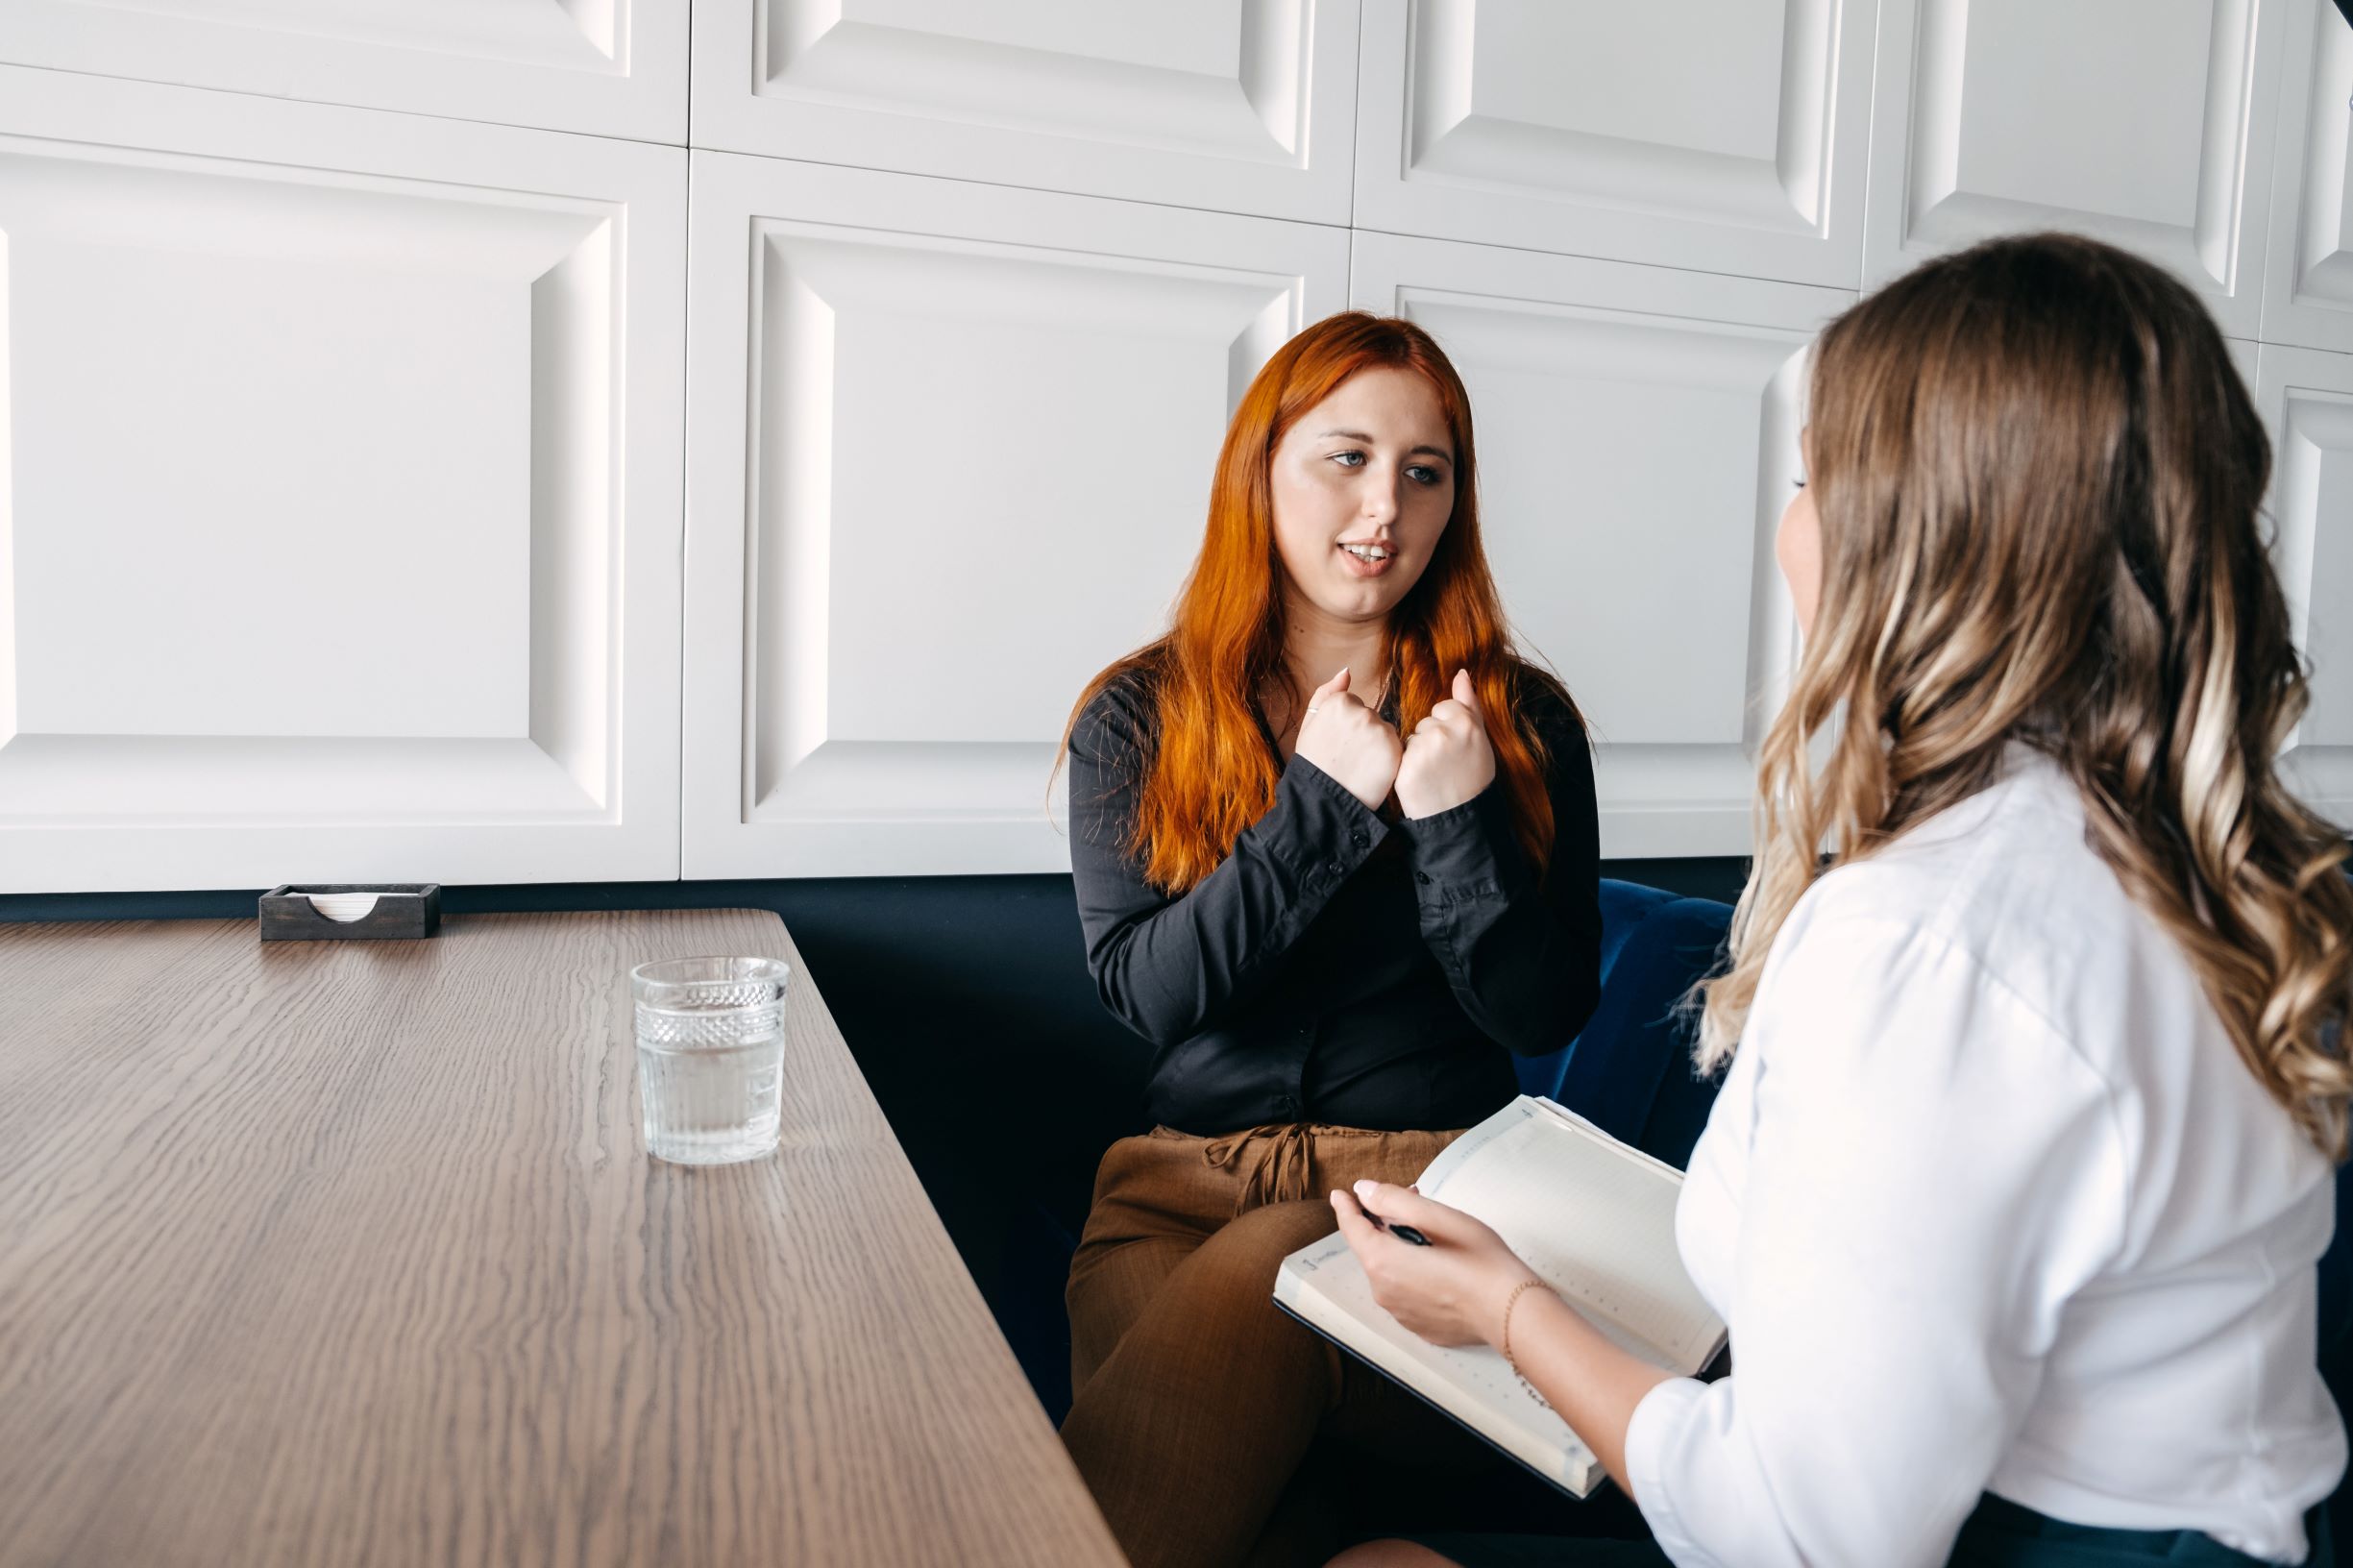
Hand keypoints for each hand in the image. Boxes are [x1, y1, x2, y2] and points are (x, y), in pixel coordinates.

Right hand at [1293, 667, 1402, 810]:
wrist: (1324, 801)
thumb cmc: (1314, 763)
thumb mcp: (1310, 723)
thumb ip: (1326, 693)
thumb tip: (1346, 671)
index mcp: (1339, 702)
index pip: (1352, 704)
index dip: (1344, 726)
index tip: (1336, 743)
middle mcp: (1361, 712)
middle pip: (1370, 716)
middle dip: (1362, 733)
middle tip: (1347, 756)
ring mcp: (1379, 730)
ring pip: (1383, 730)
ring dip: (1376, 744)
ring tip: (1358, 764)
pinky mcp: (1395, 748)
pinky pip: (1395, 745)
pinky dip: (1387, 757)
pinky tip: (1371, 770)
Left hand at [1328, 1179, 1536, 1348]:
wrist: (1513, 1316)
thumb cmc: (1481, 1262)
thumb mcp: (1440, 1218)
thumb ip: (1395, 1201)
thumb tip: (1363, 1190)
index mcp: (1384, 1263)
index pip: (1353, 1229)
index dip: (1346, 1208)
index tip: (1340, 1194)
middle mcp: (1384, 1293)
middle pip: (1372, 1249)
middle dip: (1384, 1223)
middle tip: (1413, 1201)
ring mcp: (1401, 1314)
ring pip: (1388, 1272)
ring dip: (1399, 1249)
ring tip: (1431, 1233)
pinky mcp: (1419, 1326)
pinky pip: (1405, 1293)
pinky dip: (1412, 1275)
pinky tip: (1440, 1267)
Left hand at [1394, 668, 1496, 818]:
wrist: (1460, 817)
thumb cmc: (1473, 776)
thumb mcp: (1480, 738)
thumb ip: (1469, 703)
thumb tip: (1461, 673)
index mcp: (1466, 722)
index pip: (1444, 708)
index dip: (1449, 729)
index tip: (1458, 749)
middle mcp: (1444, 732)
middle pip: (1426, 722)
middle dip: (1433, 740)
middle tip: (1447, 765)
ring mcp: (1424, 749)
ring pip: (1413, 738)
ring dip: (1419, 753)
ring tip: (1435, 774)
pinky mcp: (1406, 767)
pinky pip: (1401, 754)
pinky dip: (1408, 766)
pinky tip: (1422, 780)